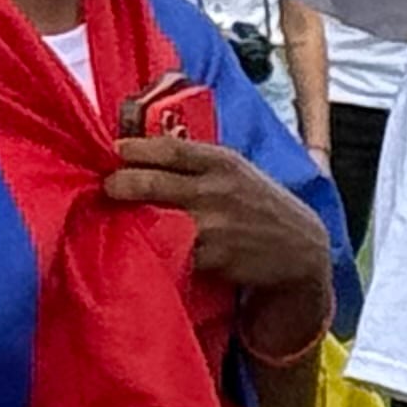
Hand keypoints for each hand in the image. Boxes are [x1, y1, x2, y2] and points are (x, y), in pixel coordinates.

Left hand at [106, 134, 337, 352]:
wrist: (299, 247)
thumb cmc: (258, 204)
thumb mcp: (237, 171)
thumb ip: (198, 163)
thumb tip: (143, 152)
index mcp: (223, 162)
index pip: (170, 149)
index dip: (136, 149)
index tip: (114, 150)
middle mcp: (216, 190)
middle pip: (153, 183)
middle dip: (121, 184)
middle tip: (107, 187)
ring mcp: (214, 225)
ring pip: (157, 220)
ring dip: (132, 219)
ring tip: (116, 218)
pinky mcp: (213, 258)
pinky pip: (172, 251)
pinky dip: (154, 248)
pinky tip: (143, 246)